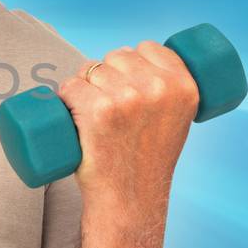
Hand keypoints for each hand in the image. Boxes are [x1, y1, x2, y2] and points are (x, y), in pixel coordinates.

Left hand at [57, 42, 199, 209]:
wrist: (129, 199)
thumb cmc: (145, 160)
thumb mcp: (175, 119)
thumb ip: (167, 89)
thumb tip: (135, 56)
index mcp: (183, 87)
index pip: (148, 48)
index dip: (132, 61)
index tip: (127, 84)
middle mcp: (159, 88)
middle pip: (116, 56)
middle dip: (106, 75)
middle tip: (110, 110)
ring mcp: (128, 97)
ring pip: (90, 70)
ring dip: (84, 87)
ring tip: (94, 118)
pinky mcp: (98, 110)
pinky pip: (70, 86)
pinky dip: (64, 98)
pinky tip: (72, 116)